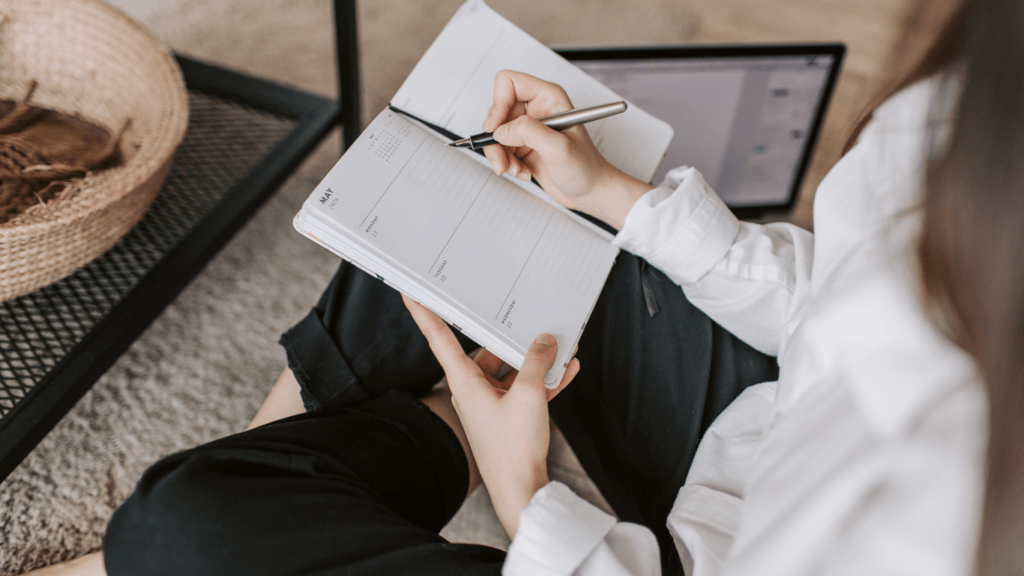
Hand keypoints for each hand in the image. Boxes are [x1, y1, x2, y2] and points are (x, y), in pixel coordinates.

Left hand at [402, 295, 579, 537]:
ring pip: (510, 371)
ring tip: (560, 346)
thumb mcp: (530, 395)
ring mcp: (489, 404)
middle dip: (511, 339)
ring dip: (535, 361)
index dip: (423, 312)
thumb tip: (544, 341)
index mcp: (464, 382)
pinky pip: (524, 390)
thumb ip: (537, 362)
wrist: (521, 491)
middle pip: (487, 351)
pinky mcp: (506, 416)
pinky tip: (567, 370)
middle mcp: (471, 390)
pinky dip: (543, 380)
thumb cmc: (514, 449)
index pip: (438, 337)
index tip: (410, 291)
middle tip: (527, 319)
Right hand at [483, 70, 652, 229]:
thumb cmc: (586, 168)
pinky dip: (506, 164)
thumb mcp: (559, 149)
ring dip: (501, 155)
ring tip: (516, 170)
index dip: (498, 104)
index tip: (495, 129)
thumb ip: (529, 133)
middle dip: (497, 138)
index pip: (509, 83)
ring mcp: (529, 128)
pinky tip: (523, 172)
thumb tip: (501, 130)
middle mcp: (537, 109)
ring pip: (496, 133)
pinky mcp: (523, 146)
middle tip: (503, 159)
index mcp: (548, 97)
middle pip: (497, 111)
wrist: (591, 192)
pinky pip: (500, 149)